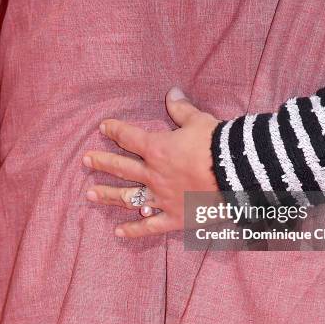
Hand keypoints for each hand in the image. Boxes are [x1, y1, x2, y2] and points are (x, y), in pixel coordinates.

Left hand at [83, 87, 220, 237]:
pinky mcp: (174, 217)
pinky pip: (149, 225)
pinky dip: (134, 229)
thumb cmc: (218, 145)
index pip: (129, 137)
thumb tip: (172, 91)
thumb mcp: (199, 121)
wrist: (238, 174)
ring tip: (90, 194)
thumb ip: (181, 109)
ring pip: (128, 197)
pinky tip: (118, 232)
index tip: (104, 127)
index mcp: (157, 149)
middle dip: (101, 162)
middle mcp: (154, 174)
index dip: (115, 130)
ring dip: (108, 195)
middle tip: (86, 161)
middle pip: (121, 167)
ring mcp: (162, 198)